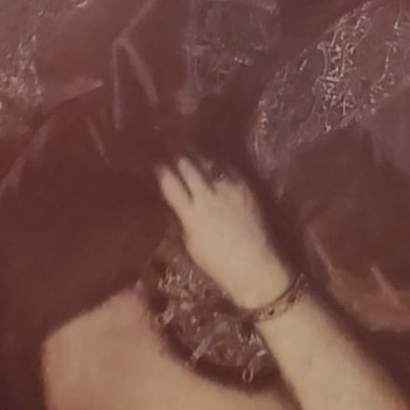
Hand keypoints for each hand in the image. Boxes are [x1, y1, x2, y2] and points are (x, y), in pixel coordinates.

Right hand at [156, 157, 292, 309]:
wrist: (254, 264)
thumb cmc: (217, 263)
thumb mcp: (191, 244)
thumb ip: (184, 219)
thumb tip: (179, 204)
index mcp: (190, 213)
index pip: (170, 184)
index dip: (161, 171)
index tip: (155, 162)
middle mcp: (207, 195)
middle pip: (188, 167)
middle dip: (177, 156)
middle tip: (170, 145)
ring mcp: (228, 189)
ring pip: (208, 163)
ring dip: (196, 155)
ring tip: (189, 147)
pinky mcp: (244, 187)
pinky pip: (227, 169)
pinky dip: (217, 163)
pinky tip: (213, 160)